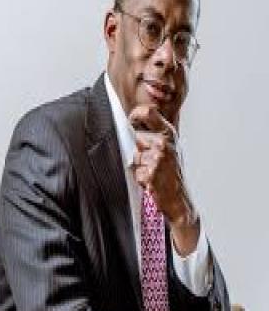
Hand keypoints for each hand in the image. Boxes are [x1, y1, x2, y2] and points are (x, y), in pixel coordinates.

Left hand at [129, 105, 198, 255]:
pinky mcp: (151, 173)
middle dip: (139, 149)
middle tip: (150, 159)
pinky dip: (140, 177)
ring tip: (153, 171)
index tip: (132, 121)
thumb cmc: (172, 172)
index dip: (136, 115)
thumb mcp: (169, 146)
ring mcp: (158, 158)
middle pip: (136, 136)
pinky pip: (136, 171)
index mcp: (169, 133)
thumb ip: (155, 132)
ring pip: (135, 155)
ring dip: (140, 165)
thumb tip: (137, 116)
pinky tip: (152, 180)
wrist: (179, 198)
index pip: (147, 111)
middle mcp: (164, 143)